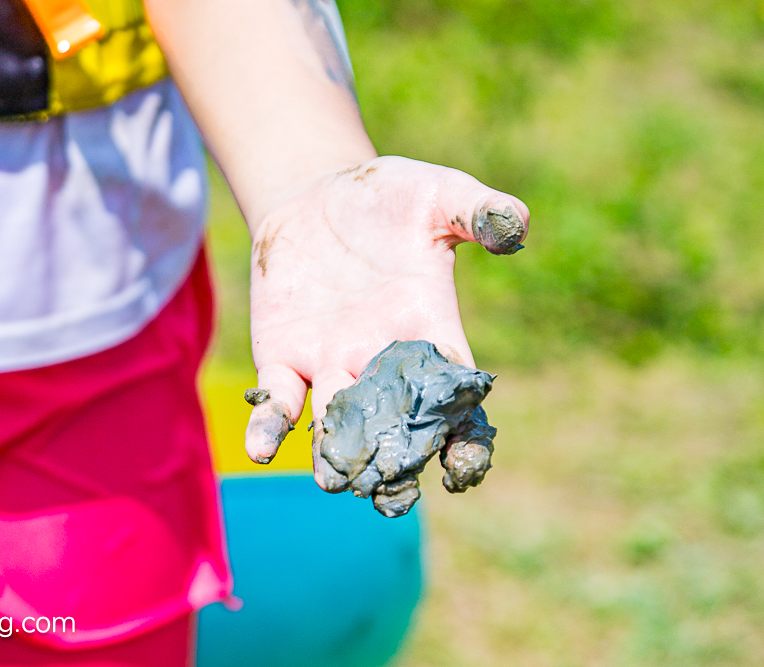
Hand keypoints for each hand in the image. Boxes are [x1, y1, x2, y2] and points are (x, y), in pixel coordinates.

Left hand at [243, 155, 528, 476]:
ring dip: (335, 454)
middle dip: (394, 459)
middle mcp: (382, 362)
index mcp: (431, 333)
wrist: (317, 196)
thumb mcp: (438, 194)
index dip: (463, 437)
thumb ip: (477, 210)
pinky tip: (262, 449)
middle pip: (395, 426)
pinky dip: (271, 426)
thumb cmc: (389, 198)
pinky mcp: (283, 358)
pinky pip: (278, 401)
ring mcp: (331, 365)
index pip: (454, 400)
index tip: (465, 468)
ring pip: (336, 425)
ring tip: (334, 480)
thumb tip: (517, 225)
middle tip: (392, 490)